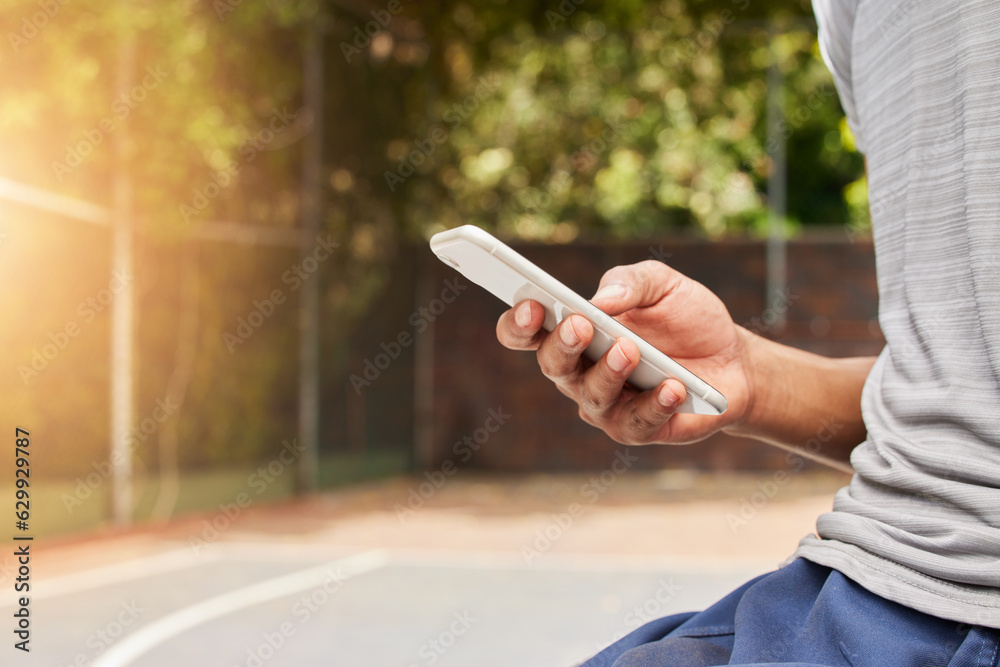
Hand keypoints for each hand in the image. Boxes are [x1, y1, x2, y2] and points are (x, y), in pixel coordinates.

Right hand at [496, 260, 752, 444]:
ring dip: (608, 372)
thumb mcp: (663, 284)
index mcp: (573, 331)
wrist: (734, 360)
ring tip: (631, 351)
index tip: (531, 305)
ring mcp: (606, 404)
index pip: (527, 332)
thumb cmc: (686, 319)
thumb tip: (601, 300)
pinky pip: (637, 422)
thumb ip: (630, 282)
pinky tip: (673, 387)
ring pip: (592, 395)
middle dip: (563, 344)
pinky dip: (655, 404)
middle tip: (581, 325)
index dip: (518, 322)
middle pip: (552, 364)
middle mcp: (579, 372)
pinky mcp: (637, 429)